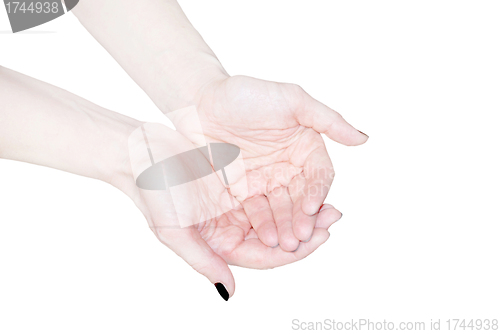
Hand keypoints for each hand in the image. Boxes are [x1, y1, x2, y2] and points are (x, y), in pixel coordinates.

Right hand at [121, 122, 341, 298]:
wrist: (143, 154)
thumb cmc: (153, 192)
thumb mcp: (175, 231)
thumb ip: (204, 261)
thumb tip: (229, 292)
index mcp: (220, 245)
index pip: (266, 257)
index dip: (296, 252)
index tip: (321, 237)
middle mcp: (231, 229)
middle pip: (278, 238)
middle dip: (308, 231)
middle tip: (334, 216)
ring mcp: (236, 207)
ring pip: (279, 215)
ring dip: (303, 211)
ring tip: (329, 202)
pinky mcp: (239, 186)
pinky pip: (271, 193)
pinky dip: (289, 191)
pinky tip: (307, 186)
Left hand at [168, 75, 367, 251]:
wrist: (201, 102)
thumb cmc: (246, 94)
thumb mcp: (290, 99)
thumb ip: (327, 120)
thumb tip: (363, 139)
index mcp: (306, 146)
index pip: (319, 175)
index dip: (317, 192)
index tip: (310, 207)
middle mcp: (290, 166)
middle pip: (302, 197)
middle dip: (302, 218)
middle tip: (300, 237)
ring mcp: (268, 179)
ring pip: (282, 208)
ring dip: (285, 226)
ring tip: (285, 244)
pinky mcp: (247, 190)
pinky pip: (258, 210)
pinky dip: (263, 224)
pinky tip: (266, 238)